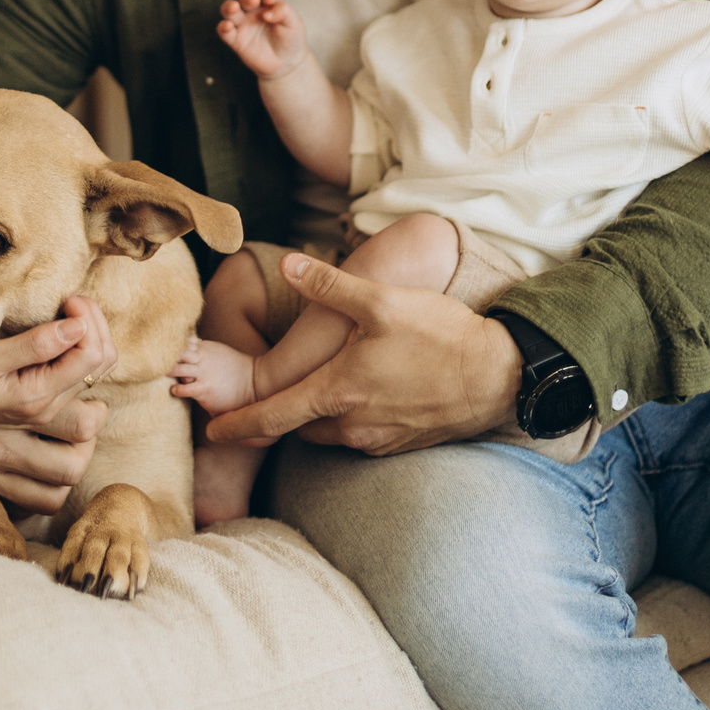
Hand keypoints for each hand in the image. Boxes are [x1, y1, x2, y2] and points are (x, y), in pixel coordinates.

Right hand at [0, 295, 114, 511]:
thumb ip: (31, 342)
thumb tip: (78, 329)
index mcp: (17, 398)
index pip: (85, 364)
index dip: (91, 327)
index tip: (77, 308)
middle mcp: (14, 439)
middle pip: (88, 422)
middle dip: (96, 389)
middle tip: (84, 362)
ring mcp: (2, 466)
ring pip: (72, 470)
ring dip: (83, 441)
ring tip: (77, 407)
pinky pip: (45, 499)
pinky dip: (58, 479)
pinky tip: (55, 448)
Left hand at [203, 254, 521, 455]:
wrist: (499, 376)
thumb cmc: (439, 336)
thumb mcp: (381, 301)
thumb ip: (328, 285)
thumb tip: (285, 263)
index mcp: (337, 391)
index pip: (271, 416)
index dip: (237, 426)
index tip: (211, 433)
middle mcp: (352, 424)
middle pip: (299, 428)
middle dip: (283, 417)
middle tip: (270, 400)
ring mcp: (379, 439)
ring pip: (331, 435)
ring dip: (320, 419)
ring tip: (326, 391)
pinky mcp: (404, 445)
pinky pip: (363, 439)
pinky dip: (352, 423)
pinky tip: (368, 397)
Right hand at [216, 0, 308, 82]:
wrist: (286, 65)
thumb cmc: (291, 40)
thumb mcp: (294, 24)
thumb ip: (283, 12)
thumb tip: (266, 13)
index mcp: (270, 5)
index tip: (271, 0)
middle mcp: (255, 12)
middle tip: (254, 1)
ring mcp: (244, 25)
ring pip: (229, 10)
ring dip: (229, 6)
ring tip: (234, 7)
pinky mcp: (236, 40)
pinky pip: (224, 31)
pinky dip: (223, 27)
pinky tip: (227, 26)